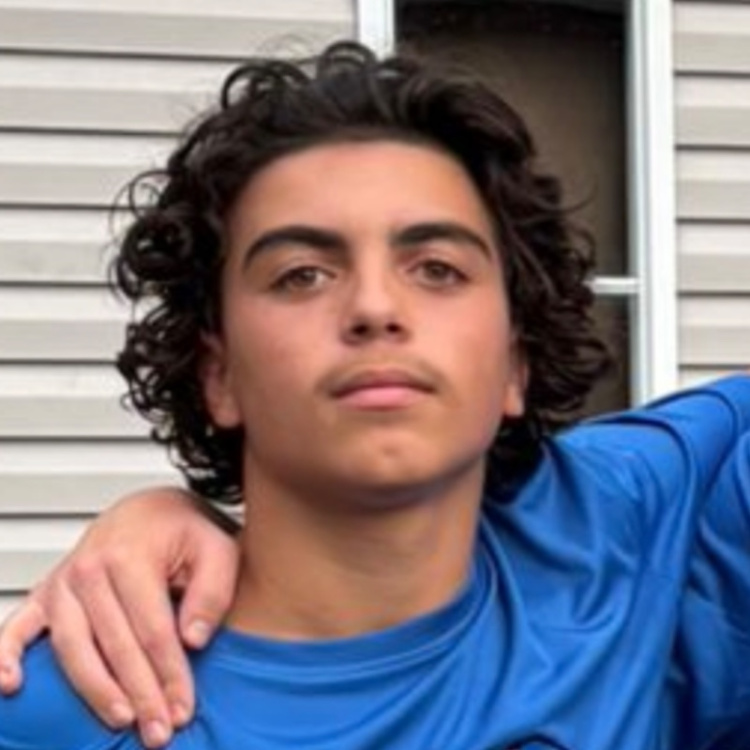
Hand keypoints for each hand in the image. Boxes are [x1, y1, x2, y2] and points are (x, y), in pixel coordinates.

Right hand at [0, 487, 239, 747]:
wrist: (153, 507)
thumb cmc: (186, 530)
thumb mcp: (218, 548)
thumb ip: (211, 591)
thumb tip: (192, 640)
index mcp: (131, 556)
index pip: (153, 630)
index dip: (169, 675)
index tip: (183, 708)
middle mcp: (90, 568)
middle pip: (115, 645)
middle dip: (140, 693)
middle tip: (159, 731)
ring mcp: (63, 581)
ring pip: (73, 647)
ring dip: (95, 689)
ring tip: (122, 718)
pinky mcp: (47, 592)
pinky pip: (16, 627)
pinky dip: (6, 656)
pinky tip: (12, 686)